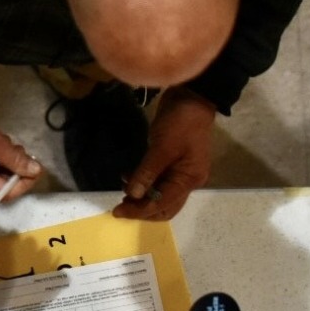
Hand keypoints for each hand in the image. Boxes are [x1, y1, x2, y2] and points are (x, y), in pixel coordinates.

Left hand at [114, 87, 215, 220]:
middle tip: (120, 206)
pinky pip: (157, 182)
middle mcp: (187, 182)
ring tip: (123, 191)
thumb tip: (133, 196)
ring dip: (141, 197)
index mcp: (189, 180)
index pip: (162, 204)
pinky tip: (129, 177)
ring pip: (160, 196)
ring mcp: (181, 173)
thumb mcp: (162, 147)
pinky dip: (143, 184)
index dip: (139, 211)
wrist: (191, 99)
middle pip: (164, 206)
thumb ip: (147, 172)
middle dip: (142, 209)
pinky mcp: (172, 164)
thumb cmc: (180, 123)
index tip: (117, 211)